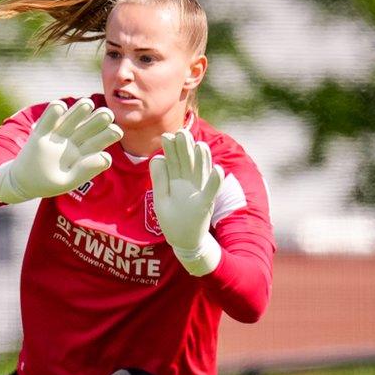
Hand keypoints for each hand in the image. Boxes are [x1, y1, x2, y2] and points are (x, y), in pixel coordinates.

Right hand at [0, 98, 122, 203]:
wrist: (21, 183)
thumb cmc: (46, 184)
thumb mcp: (66, 182)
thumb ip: (86, 171)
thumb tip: (107, 156)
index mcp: (82, 153)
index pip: (97, 142)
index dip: (107, 135)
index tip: (116, 131)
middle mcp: (71, 141)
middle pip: (87, 128)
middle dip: (97, 120)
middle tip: (108, 114)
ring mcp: (56, 136)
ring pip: (70, 120)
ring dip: (78, 111)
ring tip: (88, 104)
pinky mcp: (39, 133)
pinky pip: (46, 121)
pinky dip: (52, 113)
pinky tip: (59, 106)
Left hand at [149, 129, 223, 275]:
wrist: (184, 241)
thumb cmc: (172, 219)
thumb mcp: (161, 199)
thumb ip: (159, 179)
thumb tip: (157, 158)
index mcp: (177, 181)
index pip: (173, 162)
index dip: (170, 149)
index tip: (166, 135)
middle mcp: (190, 184)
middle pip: (187, 163)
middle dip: (185, 149)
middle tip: (181, 133)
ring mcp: (199, 193)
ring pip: (200, 173)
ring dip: (202, 160)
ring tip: (199, 145)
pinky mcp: (206, 204)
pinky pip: (211, 191)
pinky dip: (216, 181)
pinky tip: (218, 169)